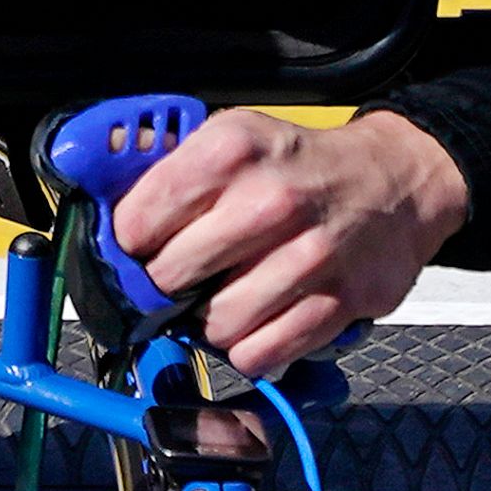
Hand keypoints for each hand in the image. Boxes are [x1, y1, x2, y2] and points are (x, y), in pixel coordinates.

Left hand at [112, 110, 471, 376]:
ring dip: (211, 323)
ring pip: (216, 325)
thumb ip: (164, 168)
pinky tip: (260, 319)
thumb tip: (94, 195)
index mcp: (233, 150)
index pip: (137, 221)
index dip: (127, 245)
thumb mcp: (234, 137)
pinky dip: (252, 348)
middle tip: (179, 280)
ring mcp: (311, 253)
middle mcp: (272, 200)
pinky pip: (263, 353)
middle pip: (170, 278)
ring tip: (226, 298)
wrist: (396, 181)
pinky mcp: (343, 299)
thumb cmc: (300, 166)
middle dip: (165, 287)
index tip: (136, 250)